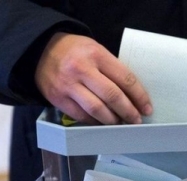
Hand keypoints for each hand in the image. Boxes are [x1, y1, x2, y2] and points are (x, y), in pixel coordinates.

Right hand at [35, 33, 151, 124]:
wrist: (40, 51)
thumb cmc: (74, 51)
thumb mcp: (95, 50)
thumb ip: (111, 69)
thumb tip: (132, 95)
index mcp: (96, 54)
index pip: (125, 78)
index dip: (139, 96)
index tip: (147, 108)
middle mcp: (82, 70)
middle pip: (112, 96)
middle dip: (128, 111)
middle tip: (136, 120)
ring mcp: (68, 86)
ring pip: (97, 109)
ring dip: (112, 120)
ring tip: (120, 123)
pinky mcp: (58, 99)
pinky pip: (81, 116)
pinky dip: (95, 122)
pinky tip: (102, 122)